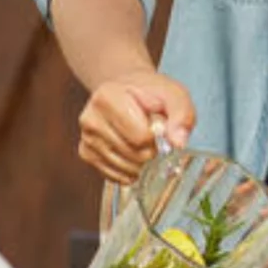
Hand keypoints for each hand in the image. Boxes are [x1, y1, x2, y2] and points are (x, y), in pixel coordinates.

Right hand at [77, 69, 195, 184]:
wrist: (125, 90)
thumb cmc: (149, 92)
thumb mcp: (173, 93)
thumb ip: (182, 113)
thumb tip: (178, 143)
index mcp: (107, 97)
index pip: (141, 136)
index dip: (159, 135)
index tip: (160, 123)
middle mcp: (90, 119)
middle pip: (135, 154)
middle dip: (153, 149)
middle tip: (154, 133)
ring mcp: (86, 139)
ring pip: (127, 169)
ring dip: (144, 162)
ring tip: (144, 140)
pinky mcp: (87, 155)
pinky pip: (117, 176)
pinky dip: (133, 170)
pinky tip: (135, 151)